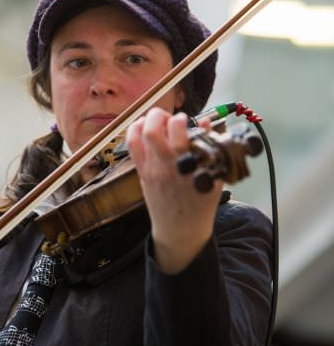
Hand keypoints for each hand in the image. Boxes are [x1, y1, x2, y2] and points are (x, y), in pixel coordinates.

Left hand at [126, 108, 222, 273]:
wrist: (180, 231)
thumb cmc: (200, 204)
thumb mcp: (213, 177)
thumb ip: (210, 148)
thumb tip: (207, 123)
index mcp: (187, 165)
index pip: (180, 133)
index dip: (182, 120)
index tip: (187, 121)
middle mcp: (166, 165)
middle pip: (154, 130)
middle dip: (161, 115)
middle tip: (169, 118)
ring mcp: (151, 169)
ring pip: (140, 135)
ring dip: (147, 121)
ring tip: (157, 121)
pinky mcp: (142, 173)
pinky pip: (132, 146)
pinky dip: (135, 131)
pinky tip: (143, 127)